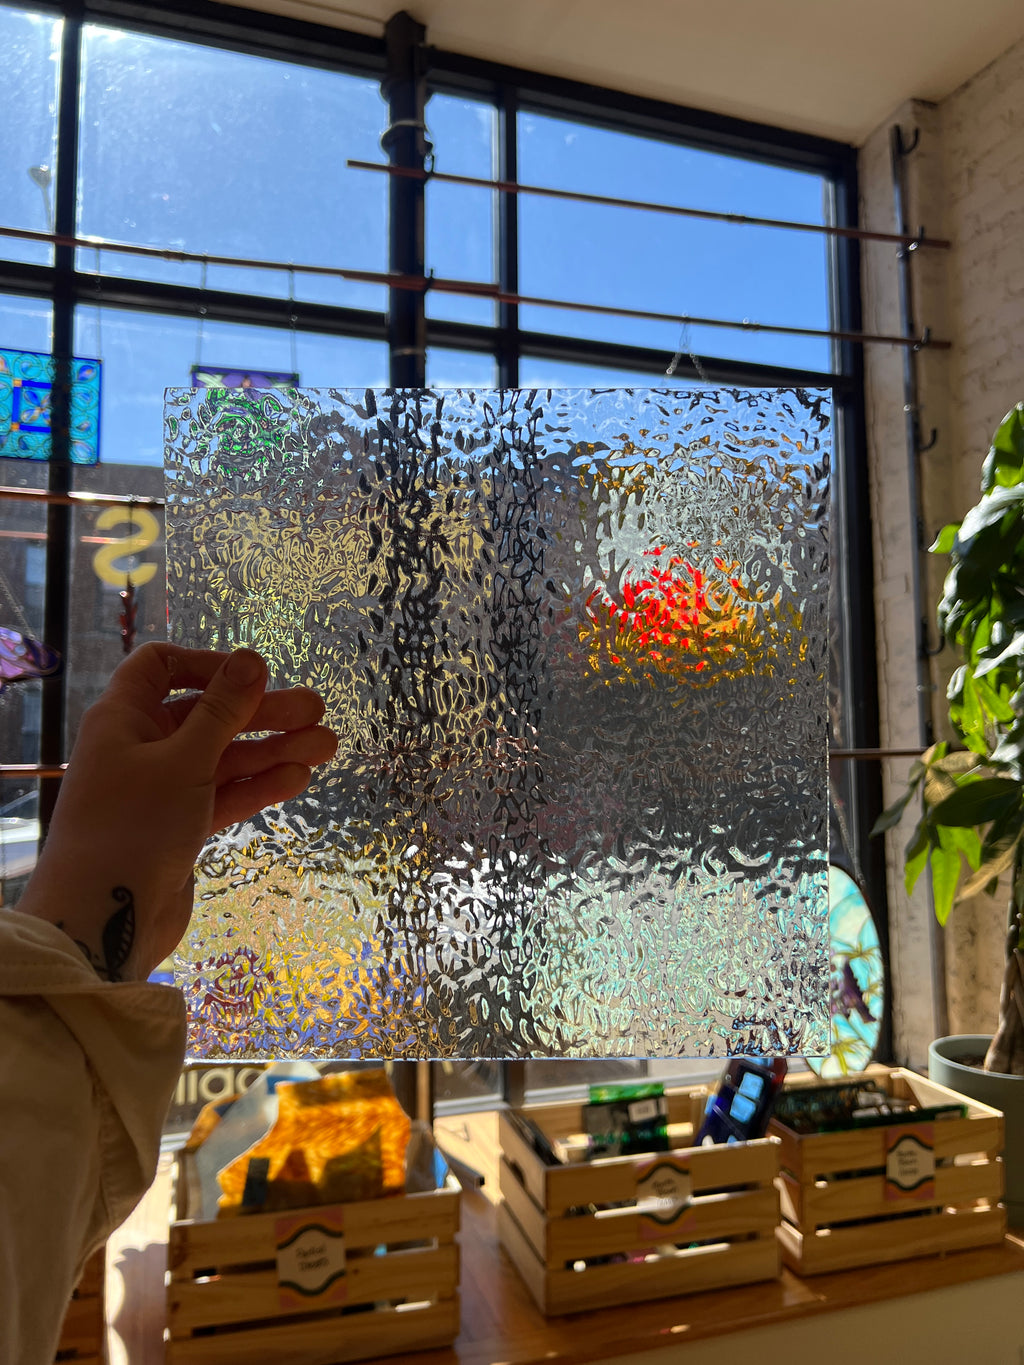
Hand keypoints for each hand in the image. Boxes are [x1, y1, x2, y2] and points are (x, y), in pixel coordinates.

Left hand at [20, 644, 336, 981]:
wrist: (102, 921)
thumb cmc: (134, 827)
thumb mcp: (184, 761)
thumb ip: (222, 711)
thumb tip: (251, 659)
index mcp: (124, 718)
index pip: (161, 667)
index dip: (208, 665)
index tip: (255, 676)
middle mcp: (139, 747)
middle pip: (207, 715)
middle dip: (262, 713)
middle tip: (316, 711)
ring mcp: (160, 790)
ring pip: (222, 758)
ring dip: (271, 750)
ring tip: (325, 747)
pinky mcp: (178, 827)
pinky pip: (222, 795)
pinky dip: (256, 786)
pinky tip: (298, 779)